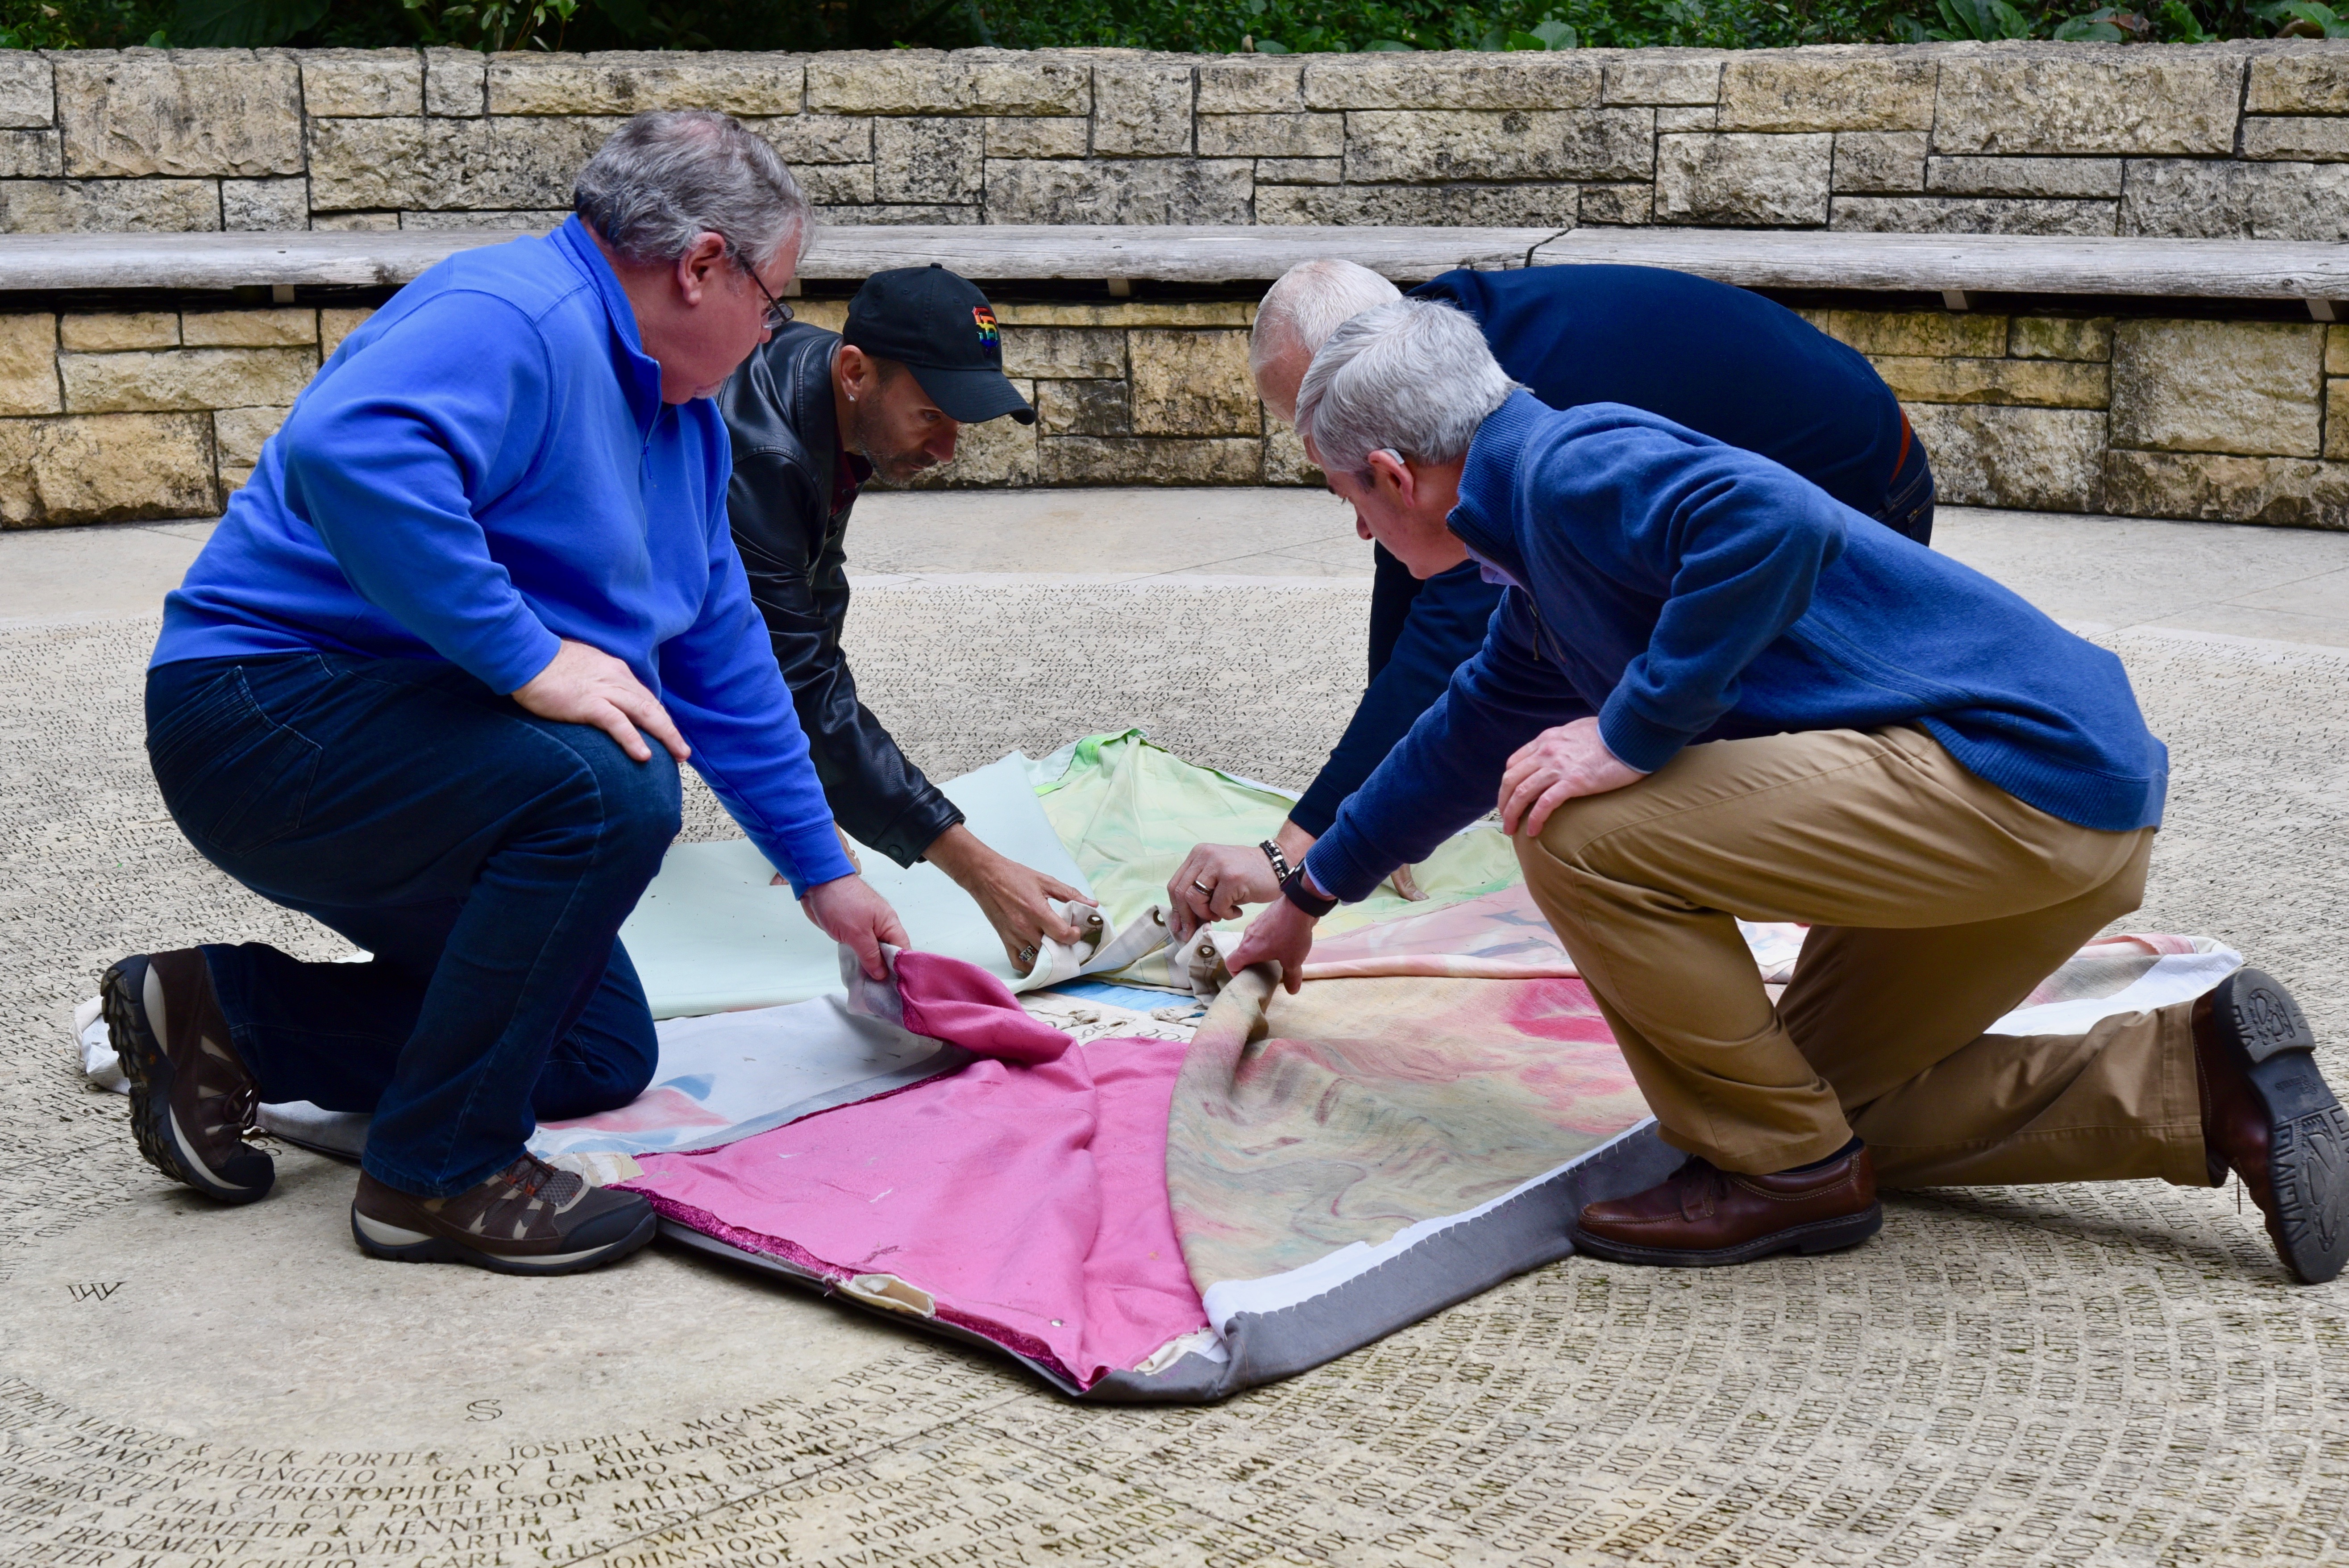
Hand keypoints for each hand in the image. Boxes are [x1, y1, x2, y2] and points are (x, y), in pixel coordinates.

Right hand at [512, 639, 688, 764]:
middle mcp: (617, 678)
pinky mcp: (589, 703)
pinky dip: (633, 739)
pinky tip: (644, 755)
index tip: (669, 734)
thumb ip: (599, 682)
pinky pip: (617, 723)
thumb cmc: (549, 665)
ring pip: (644, 713)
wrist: (527, 656)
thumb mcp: (583, 669)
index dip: (660, 717)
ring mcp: (604, 690)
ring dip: (665, 735)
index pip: (645, 697)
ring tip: (677, 755)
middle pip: (652, 706)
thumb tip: (604, 699)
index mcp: (616, 671)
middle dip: (670, 730)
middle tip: (683, 752)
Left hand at [800, 873, 909, 980]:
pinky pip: (861, 949)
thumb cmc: (840, 902)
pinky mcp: (852, 931)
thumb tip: (882, 974)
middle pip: (889, 953)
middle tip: (882, 991)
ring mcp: (866, 929)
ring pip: (874, 952)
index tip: (898, 987)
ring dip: (871, 966)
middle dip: (886, 971)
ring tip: (870, 987)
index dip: (902, 968)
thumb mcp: (857, 933)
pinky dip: (860, 960)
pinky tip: (858, 973)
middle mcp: (881, 926)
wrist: (817, 883)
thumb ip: (870, 955)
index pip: (903, 949)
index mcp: (889, 923)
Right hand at [924, 824, 1096, 970]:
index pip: (1062, 935)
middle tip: (1067, 939)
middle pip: (1052, 950)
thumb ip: (1070, 894)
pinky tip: (1039, 957)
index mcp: (1037, 911)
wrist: (985, 876)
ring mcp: (1014, 937)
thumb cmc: (1014, 876)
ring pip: (1037, 960)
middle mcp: (1025, 927)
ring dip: (1050, 957)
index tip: (1075, 929)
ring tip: (1056, 948)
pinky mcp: (1005, 941)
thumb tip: (1093, 904)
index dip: (1074, 935)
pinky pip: (1019, 962)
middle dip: (1065, 946)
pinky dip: (1031, 965)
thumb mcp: (1045, 881)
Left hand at [1167, 843, 1280, 940]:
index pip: (1175, 885)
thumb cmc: (1248, 877)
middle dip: (1188, 917)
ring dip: (1208, 914)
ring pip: (1195, 899)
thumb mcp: (1218, 876)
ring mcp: (1218, 865)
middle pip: (1181, 893)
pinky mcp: (1232, 878)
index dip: (1176, 909)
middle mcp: (1205, 855)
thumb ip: (1200, 890)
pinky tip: (1238, 909)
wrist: (1278, 866)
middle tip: (1197, 929)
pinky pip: (1217, 906)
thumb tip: (1183, 920)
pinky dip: (1227, 915)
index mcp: (1199, 854)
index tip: (1179, 926)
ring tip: (1223, 913)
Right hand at [1227, 893, 1318, 995]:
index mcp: (1248, 949)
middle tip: (1264, 970)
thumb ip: (1291, 977)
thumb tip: (1292, 991)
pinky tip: (1282, 940)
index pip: (1231, 964)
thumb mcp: (1293, 960)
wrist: (1300, 905)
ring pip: (1251, 942)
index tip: (1247, 978)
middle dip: (1251, 963)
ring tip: (1275, 956)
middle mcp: (1246, 937)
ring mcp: (1254, 925)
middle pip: (1241, 953)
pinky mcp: (1263, 917)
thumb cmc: (1291, 935)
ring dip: (1259, 951)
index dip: (1236, 974)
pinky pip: (1260, 932)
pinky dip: (1266, 939)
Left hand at [1496, 716, 1646, 838]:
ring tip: (1511, 830)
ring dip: (1511, 814)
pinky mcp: (1574, 782)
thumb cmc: (1611, 733)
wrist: (1631, 734)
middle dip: (1503, 802)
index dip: (1508, 784)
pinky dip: (1535, 819)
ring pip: (1522, 793)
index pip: (1514, 763)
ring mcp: (1558, 767)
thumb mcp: (1577, 731)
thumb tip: (1559, 751)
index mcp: (1546, 740)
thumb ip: (1562, 742)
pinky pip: (1545, 804)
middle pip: (1511, 780)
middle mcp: (1546, 751)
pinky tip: (1533, 832)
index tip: (1509, 798)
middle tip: (1505, 820)